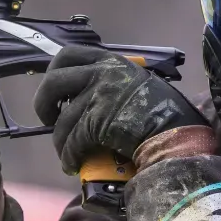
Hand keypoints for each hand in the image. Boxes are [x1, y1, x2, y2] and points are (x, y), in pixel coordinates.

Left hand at [33, 45, 206, 174]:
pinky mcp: (96, 122)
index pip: (68, 55)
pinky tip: (72, 165)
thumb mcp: (141, 85)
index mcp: (112, 62)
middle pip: (53, 82)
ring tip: (67, 154)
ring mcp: (97, 97)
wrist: (176, 134)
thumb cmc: (167, 113)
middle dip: (43, 104)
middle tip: (49, 120)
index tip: (56, 92)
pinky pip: (72, 141)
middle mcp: (101, 74)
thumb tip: (93, 99)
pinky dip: (68, 156)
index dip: (54, 73)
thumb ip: (117, 84)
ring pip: (63, 121)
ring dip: (60, 141)